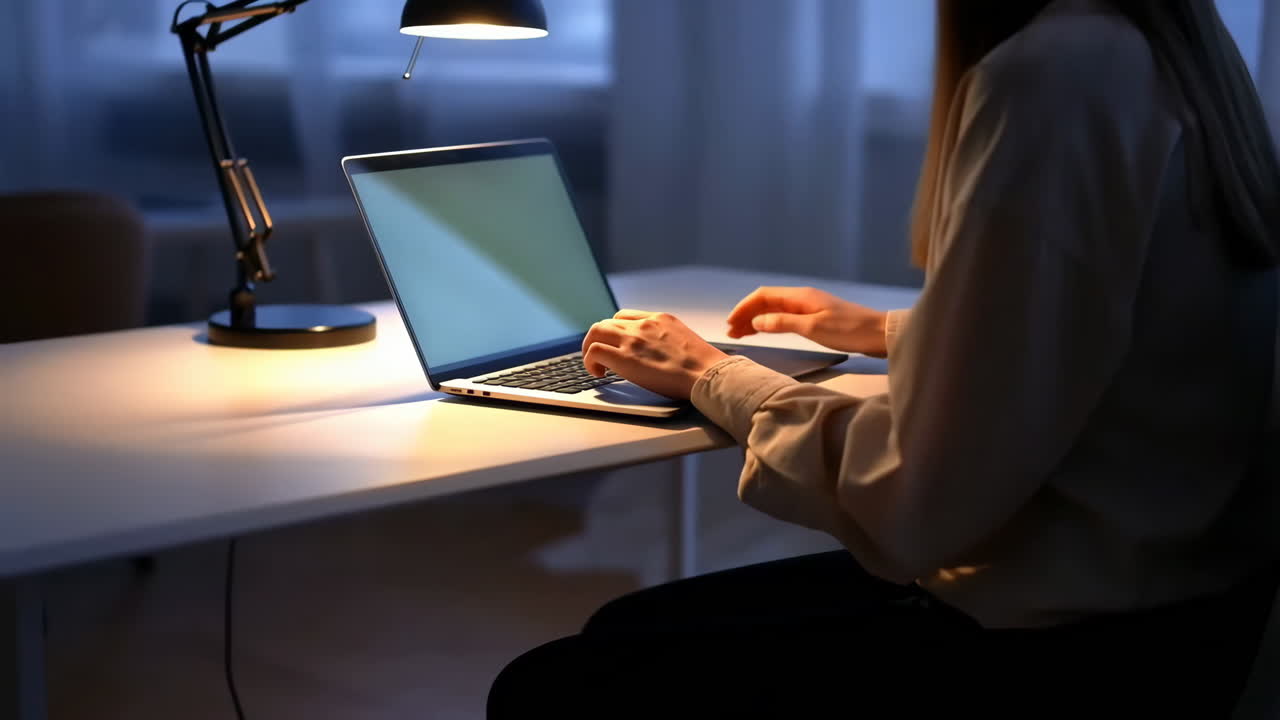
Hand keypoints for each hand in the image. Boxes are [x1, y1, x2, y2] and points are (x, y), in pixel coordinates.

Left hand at [582, 310, 730, 399]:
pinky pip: (594, 351)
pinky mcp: (625, 357)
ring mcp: (633, 339)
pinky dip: (590, 361)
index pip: (625, 316)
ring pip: (595, 332)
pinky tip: (599, 373)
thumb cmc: (703, 366)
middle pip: (606, 323)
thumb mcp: (685, 340)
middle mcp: (644, 325)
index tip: (615, 344)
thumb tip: (659, 353)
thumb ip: (667, 340)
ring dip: (590, 348)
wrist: (708, 375)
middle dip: (599, 339)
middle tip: (599, 356)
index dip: (615, 331)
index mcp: (660, 319)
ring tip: (595, 365)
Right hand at [726, 286, 888, 357]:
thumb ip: (783, 323)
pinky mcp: (814, 318)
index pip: (763, 296)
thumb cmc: (848, 330)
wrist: (877, 333)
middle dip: (746, 315)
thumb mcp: (813, 328)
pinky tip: (764, 331)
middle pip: (766, 302)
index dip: (744, 307)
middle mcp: (802, 298)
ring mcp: (808, 307)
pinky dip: (770, 324)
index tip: (730, 322)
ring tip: (742, 334)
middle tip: (732, 332)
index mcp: (800, 297)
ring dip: (756, 320)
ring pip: (774, 310)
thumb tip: (757, 321)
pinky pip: (784, 317)